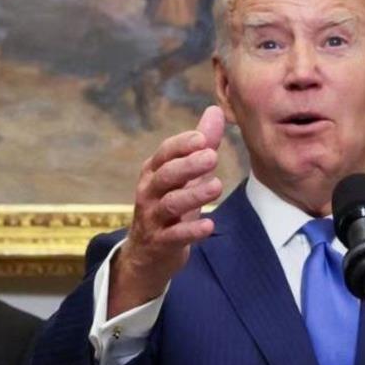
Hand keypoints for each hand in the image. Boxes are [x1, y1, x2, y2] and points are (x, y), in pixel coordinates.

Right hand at [108, 106, 224, 317]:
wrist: (147, 255)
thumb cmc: (170, 207)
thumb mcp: (185, 175)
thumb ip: (201, 145)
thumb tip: (215, 110)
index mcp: (154, 173)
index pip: (164, 153)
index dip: (181, 145)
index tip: (202, 138)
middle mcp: (149, 192)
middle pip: (166, 175)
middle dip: (188, 165)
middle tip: (212, 156)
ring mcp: (152, 218)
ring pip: (171, 204)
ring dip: (194, 195)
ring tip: (217, 186)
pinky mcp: (160, 243)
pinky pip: (174, 236)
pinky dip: (191, 231)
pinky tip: (208, 226)